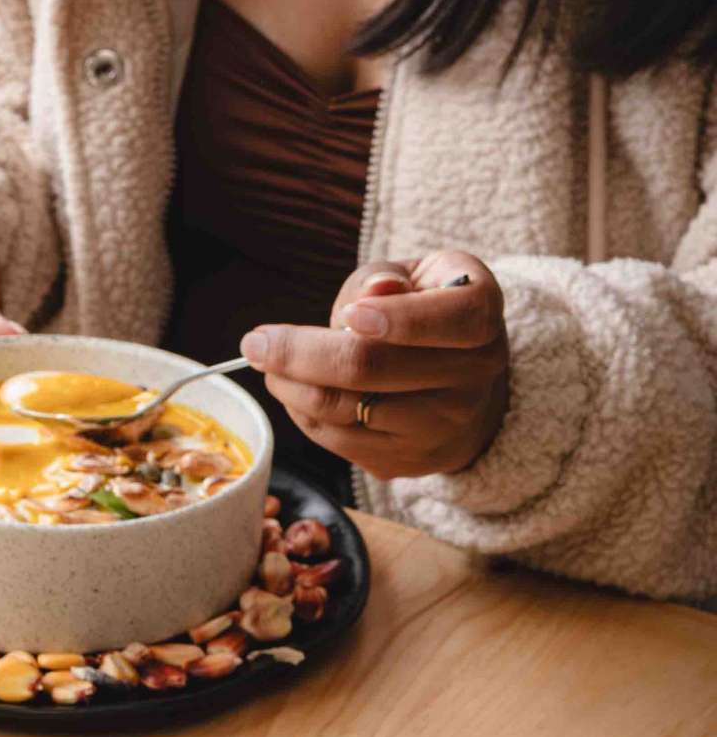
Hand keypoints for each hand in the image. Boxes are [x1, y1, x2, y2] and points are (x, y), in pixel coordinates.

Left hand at [240, 249, 509, 477]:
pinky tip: (294, 390)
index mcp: (481, 318)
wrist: (460, 380)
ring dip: (290, 387)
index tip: (348, 314)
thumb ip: (386, 278)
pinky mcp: (409, 461)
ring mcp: (441, 427)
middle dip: (300, 354)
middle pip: (372, 370)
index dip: (398, 319)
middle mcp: (471, 377)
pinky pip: (338, 441)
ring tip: (268, 363)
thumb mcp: (418, 275)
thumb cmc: (425, 310)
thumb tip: (374, 291)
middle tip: (256, 344)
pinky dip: (303, 414)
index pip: (447, 321)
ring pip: (345, 410)